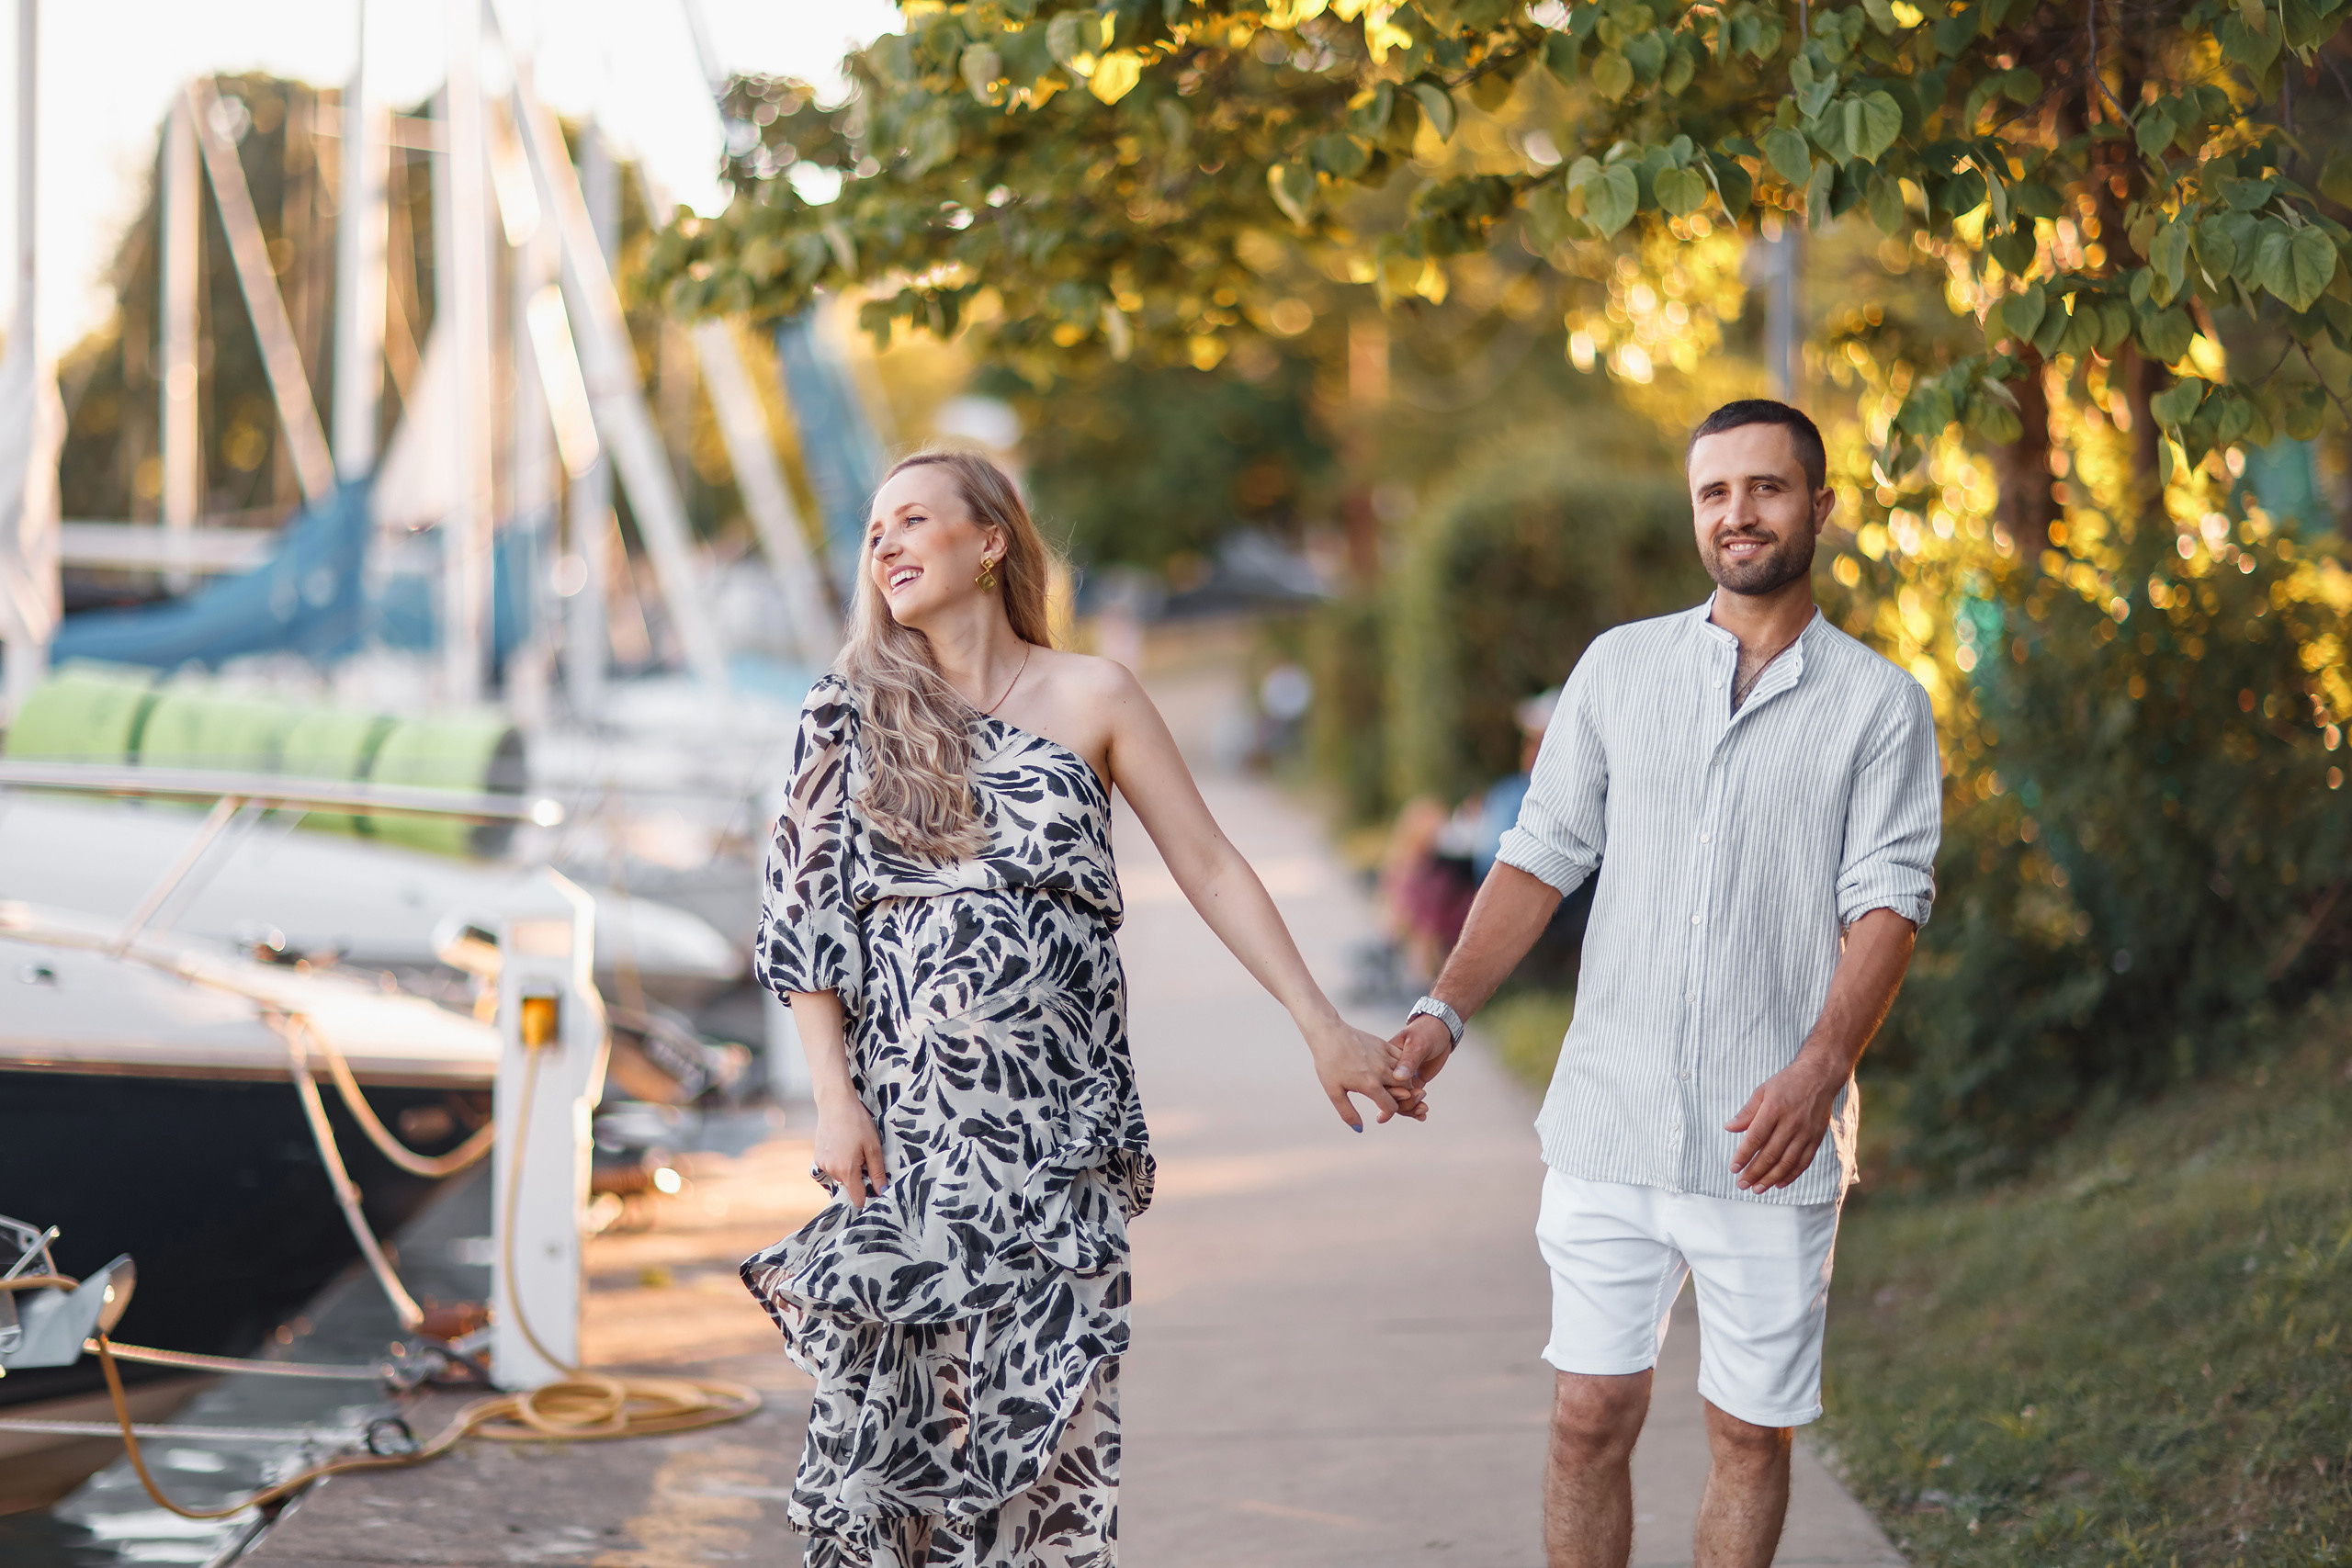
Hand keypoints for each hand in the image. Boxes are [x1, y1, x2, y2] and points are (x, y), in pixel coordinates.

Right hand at [812, 1095, 888, 1209]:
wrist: (835, 1104)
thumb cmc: (857, 1123)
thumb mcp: (873, 1147)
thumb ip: (877, 1172)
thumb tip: (882, 1191)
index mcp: (846, 1171)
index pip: (857, 1198)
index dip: (867, 1195)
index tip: (874, 1186)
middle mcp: (831, 1171)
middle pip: (849, 1186)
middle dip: (859, 1177)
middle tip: (864, 1156)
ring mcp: (822, 1164)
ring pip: (841, 1176)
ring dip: (848, 1168)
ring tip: (853, 1147)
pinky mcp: (817, 1157)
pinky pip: (832, 1168)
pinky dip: (839, 1162)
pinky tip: (843, 1145)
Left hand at [1304, 1016, 1409, 1130]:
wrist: (1328, 1034)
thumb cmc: (1328, 1064)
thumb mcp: (1334, 1092)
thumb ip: (1347, 1113)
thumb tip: (1359, 1129)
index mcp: (1370, 1084)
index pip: (1391, 1106)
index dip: (1387, 1114)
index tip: (1379, 1115)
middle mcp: (1382, 1071)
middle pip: (1405, 1091)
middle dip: (1402, 1100)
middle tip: (1393, 1101)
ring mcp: (1385, 1056)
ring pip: (1406, 1075)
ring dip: (1404, 1084)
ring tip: (1394, 1089)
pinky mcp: (1384, 1045)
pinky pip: (1402, 1059)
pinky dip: (1403, 1068)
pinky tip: (1395, 1072)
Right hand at [1386, 1014, 1454, 1107]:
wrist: (1441, 1030)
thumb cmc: (1426, 1031)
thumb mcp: (1417, 1043)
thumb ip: (1409, 1061)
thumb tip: (1399, 1077)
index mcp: (1386, 1060)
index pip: (1383, 1081)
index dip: (1391, 1093)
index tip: (1404, 1097)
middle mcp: (1391, 1071)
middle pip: (1390, 1095)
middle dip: (1403, 1104)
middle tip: (1420, 1103)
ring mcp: (1403, 1078)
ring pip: (1400, 1099)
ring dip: (1411, 1108)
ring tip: (1423, 1109)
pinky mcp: (1414, 1081)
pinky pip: (1410, 1098)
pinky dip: (1416, 1107)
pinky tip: (1423, 1114)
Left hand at [1723, 1052, 1845, 1192]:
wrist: (1819, 1077)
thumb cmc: (1786, 1083)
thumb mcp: (1762, 1091)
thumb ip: (1746, 1112)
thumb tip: (1729, 1128)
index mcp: (1774, 1109)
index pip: (1755, 1138)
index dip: (1743, 1155)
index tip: (1733, 1168)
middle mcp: (1790, 1123)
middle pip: (1770, 1154)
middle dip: (1754, 1172)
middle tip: (1741, 1184)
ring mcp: (1805, 1132)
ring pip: (1786, 1162)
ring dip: (1770, 1178)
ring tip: (1757, 1188)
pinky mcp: (1816, 1138)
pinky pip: (1803, 1162)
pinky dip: (1790, 1175)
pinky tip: (1778, 1183)